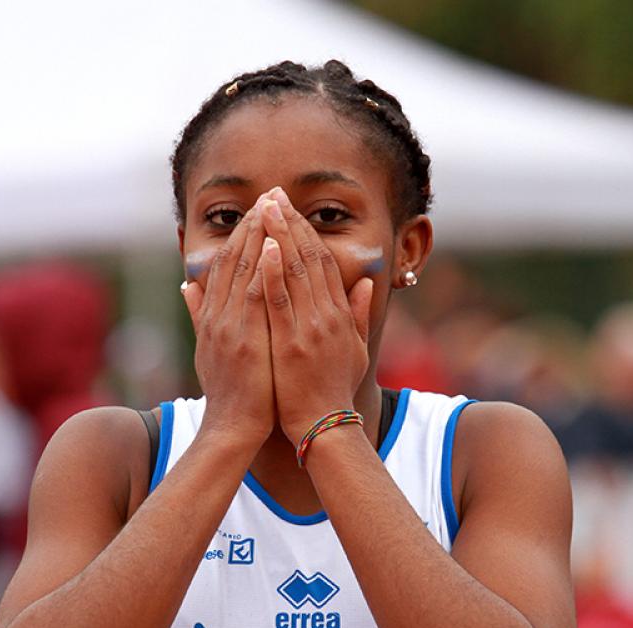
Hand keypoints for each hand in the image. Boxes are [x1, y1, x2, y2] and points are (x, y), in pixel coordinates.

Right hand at [182, 197, 274, 447]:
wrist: (232, 427)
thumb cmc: (230, 392)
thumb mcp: (209, 349)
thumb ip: (198, 314)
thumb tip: (184, 284)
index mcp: (212, 316)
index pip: (223, 264)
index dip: (240, 234)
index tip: (257, 209)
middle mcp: (217, 316)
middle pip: (232, 259)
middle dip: (252, 224)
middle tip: (269, 193)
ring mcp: (229, 328)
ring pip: (243, 272)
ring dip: (259, 236)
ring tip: (273, 206)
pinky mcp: (245, 341)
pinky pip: (255, 298)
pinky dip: (263, 271)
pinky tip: (274, 246)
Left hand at [259, 188, 373, 445]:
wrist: (325, 426)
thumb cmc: (334, 390)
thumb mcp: (356, 350)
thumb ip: (360, 315)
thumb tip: (369, 283)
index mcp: (339, 316)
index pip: (324, 263)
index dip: (307, 232)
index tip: (290, 209)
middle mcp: (327, 317)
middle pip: (309, 259)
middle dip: (290, 223)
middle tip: (273, 195)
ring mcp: (309, 330)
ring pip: (295, 273)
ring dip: (279, 237)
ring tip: (264, 208)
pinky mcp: (290, 345)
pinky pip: (280, 302)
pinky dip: (272, 274)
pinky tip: (263, 248)